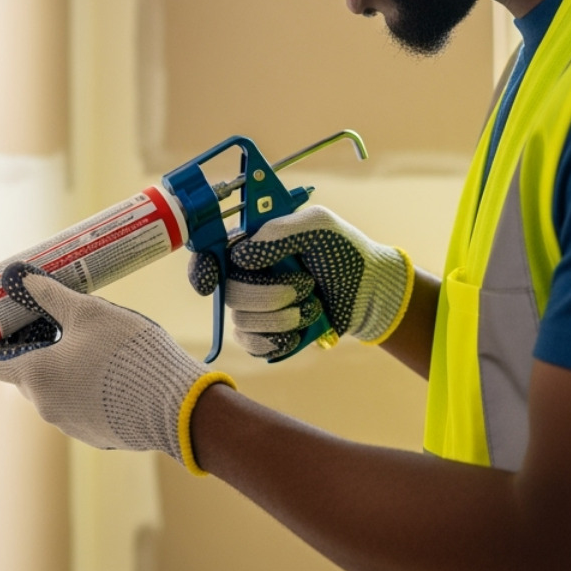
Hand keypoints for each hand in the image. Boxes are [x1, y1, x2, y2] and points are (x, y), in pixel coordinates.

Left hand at [0, 262, 233, 474]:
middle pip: (26, 375)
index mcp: (35, 375)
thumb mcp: (89, 312)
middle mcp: (45, 406)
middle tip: (59, 322)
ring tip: (94, 344)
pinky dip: (88, 389)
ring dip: (65, 369)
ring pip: (56, 391)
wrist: (175, 405)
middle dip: (37, 349)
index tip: (10, 323)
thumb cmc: (127, 354)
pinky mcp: (97, 435)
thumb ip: (52, 296)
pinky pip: (82, 407)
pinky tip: (113, 370)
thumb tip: (24, 279)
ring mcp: (71, 425)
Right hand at [187, 206, 413, 360]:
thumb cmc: (343, 251)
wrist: (369, 292)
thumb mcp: (318, 227)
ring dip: (282, 317)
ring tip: (313, 306)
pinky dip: (277, 341)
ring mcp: (256, 307)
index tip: (209, 280)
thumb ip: (280, 232)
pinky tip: (299, 332)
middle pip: (230, 292)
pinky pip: (252, 344)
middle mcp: (248, 274)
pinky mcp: (267, 334)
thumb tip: (241, 256)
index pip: (210, 253)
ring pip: (242, 320)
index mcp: (253, 244)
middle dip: (269, 294)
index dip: (201, 268)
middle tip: (305, 285)